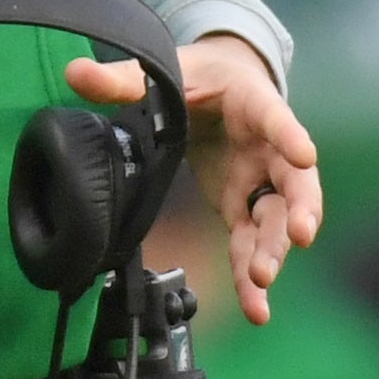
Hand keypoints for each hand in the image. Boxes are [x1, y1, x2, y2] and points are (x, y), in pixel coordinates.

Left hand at [62, 33, 320, 322]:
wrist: (218, 88)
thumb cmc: (199, 76)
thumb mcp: (166, 70)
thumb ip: (122, 78)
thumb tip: (74, 72)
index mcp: (254, 103)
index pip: (275, 118)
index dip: (289, 135)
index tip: (304, 154)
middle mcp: (268, 148)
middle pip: (294, 180)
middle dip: (300, 208)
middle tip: (300, 235)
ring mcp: (258, 181)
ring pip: (276, 219)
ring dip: (273, 250)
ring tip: (263, 282)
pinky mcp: (241, 206)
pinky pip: (251, 242)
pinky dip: (251, 274)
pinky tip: (254, 308)